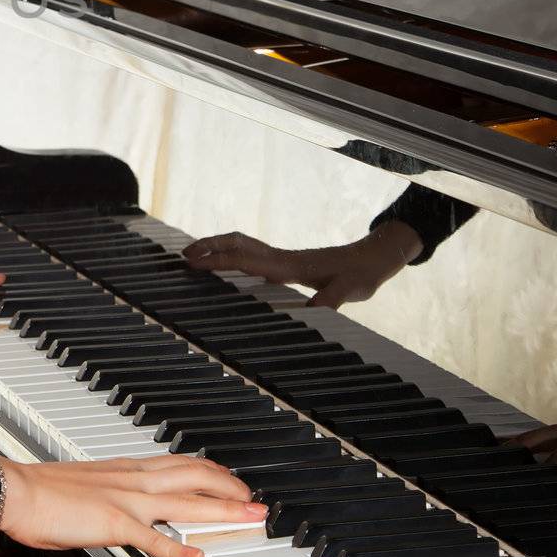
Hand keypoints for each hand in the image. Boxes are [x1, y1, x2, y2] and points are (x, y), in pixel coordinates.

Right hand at [0, 453, 264, 556]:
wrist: (16, 489)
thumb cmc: (42, 489)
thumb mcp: (86, 483)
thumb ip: (110, 492)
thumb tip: (119, 504)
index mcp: (125, 469)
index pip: (179, 463)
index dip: (210, 471)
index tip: (230, 479)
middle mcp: (132, 479)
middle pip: (194, 476)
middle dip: (230, 487)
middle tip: (254, 497)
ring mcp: (126, 500)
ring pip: (186, 501)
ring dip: (222, 509)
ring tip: (248, 516)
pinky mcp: (114, 522)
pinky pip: (154, 538)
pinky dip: (180, 548)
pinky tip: (198, 556)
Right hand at [181, 221, 422, 308]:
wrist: (374, 257)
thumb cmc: (362, 273)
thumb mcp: (350, 290)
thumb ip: (331, 299)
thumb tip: (313, 312)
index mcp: (288, 265)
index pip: (245, 258)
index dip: (217, 260)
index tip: (192, 262)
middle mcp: (281, 259)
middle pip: (237, 244)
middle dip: (208, 247)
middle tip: (183, 256)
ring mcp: (283, 259)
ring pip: (242, 246)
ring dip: (218, 248)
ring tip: (195, 257)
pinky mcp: (287, 263)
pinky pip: (251, 255)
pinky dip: (232, 255)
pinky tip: (228, 266)